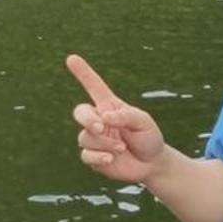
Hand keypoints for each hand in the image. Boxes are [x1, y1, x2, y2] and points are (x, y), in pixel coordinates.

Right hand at [67, 53, 165, 183]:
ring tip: (121, 147)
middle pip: (80, 112)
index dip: (83, 73)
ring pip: (85, 137)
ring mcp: (94, 139)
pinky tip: (111, 158)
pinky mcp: (93, 157)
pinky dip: (98, 156)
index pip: (94, 87)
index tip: (71, 58)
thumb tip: (105, 116)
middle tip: (101, 127)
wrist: (151, 164)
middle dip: (87, 119)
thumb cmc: (149, 137)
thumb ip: (126, 116)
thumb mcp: (144, 122)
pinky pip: (85, 155)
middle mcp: (99, 120)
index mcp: (110, 106)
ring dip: (103, 142)